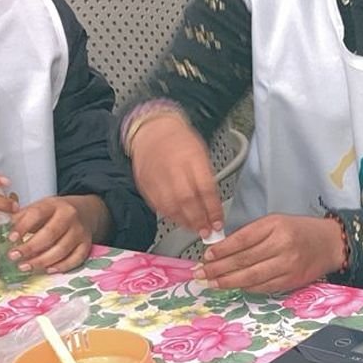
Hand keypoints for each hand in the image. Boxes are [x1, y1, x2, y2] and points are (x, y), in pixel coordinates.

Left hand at [8, 195, 104, 273]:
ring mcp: (80, 231)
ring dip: (42, 261)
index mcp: (54, 204)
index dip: (23, 227)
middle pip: (50, 234)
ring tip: (25, 267)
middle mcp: (69, 216)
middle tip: (14, 257)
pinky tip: (48, 270)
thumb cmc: (56, 212)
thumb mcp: (39, 207)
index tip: (11, 239)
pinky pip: (76, 259)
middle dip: (30, 248)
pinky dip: (61, 266)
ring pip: (62, 249)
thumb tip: (2, 230)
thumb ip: (22, 217)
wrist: (85, 211)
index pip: (37, 214)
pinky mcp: (86, 244)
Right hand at [130, 113, 222, 235]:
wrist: (153, 130)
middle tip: (208, 232)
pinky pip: (157, 205)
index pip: (205, 188)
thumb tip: (214, 206)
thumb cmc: (180, 141)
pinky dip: (170, 216)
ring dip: (185, 222)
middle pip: (186, 200)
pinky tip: (179, 220)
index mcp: (191, 156)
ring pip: (170, 206)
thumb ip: (207, 178)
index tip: (219, 222)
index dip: (213, 209)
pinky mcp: (144, 183)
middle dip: (199, 220)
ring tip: (195, 229)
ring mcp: (156, 176)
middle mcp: (172, 167)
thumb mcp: (202, 153)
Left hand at [195, 214, 345, 292]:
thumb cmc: (301, 231)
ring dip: (229, 281)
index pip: (242, 239)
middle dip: (219, 268)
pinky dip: (247, 287)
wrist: (330, 243)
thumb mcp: (276, 222)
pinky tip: (235, 286)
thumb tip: (223, 249)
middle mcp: (282, 245)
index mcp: (276, 226)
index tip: (207, 255)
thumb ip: (252, 234)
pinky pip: (264, 287)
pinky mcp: (291, 280)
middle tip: (202, 273)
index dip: (222, 250)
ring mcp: (288, 265)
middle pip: (244, 260)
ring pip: (252, 276)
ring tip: (213, 282)